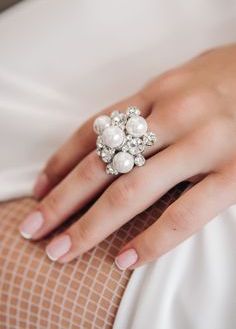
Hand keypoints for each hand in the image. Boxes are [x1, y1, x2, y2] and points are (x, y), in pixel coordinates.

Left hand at [19, 43, 235, 269]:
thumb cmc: (224, 79)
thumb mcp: (177, 83)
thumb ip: (142, 111)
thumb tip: (103, 143)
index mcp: (156, 92)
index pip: (93, 131)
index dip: (60, 163)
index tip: (39, 191)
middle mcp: (174, 116)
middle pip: (102, 165)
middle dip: (63, 201)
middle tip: (36, 230)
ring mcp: (204, 145)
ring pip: (133, 191)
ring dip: (92, 226)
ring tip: (64, 251)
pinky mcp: (235, 174)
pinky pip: (185, 215)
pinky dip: (152, 241)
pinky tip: (125, 259)